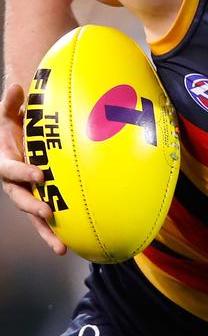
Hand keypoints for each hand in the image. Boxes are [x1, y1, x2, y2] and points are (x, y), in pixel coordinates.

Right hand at [0, 83, 65, 253]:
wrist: (18, 140)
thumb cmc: (15, 127)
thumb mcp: (8, 115)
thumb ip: (10, 104)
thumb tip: (17, 88)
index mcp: (6, 163)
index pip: (12, 170)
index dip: (23, 172)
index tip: (39, 173)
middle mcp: (16, 184)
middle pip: (21, 199)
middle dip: (34, 206)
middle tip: (48, 213)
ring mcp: (28, 195)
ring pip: (35, 217)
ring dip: (47, 232)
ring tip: (61, 247)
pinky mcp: (42, 202)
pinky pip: (49, 220)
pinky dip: (58, 233)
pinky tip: (73, 246)